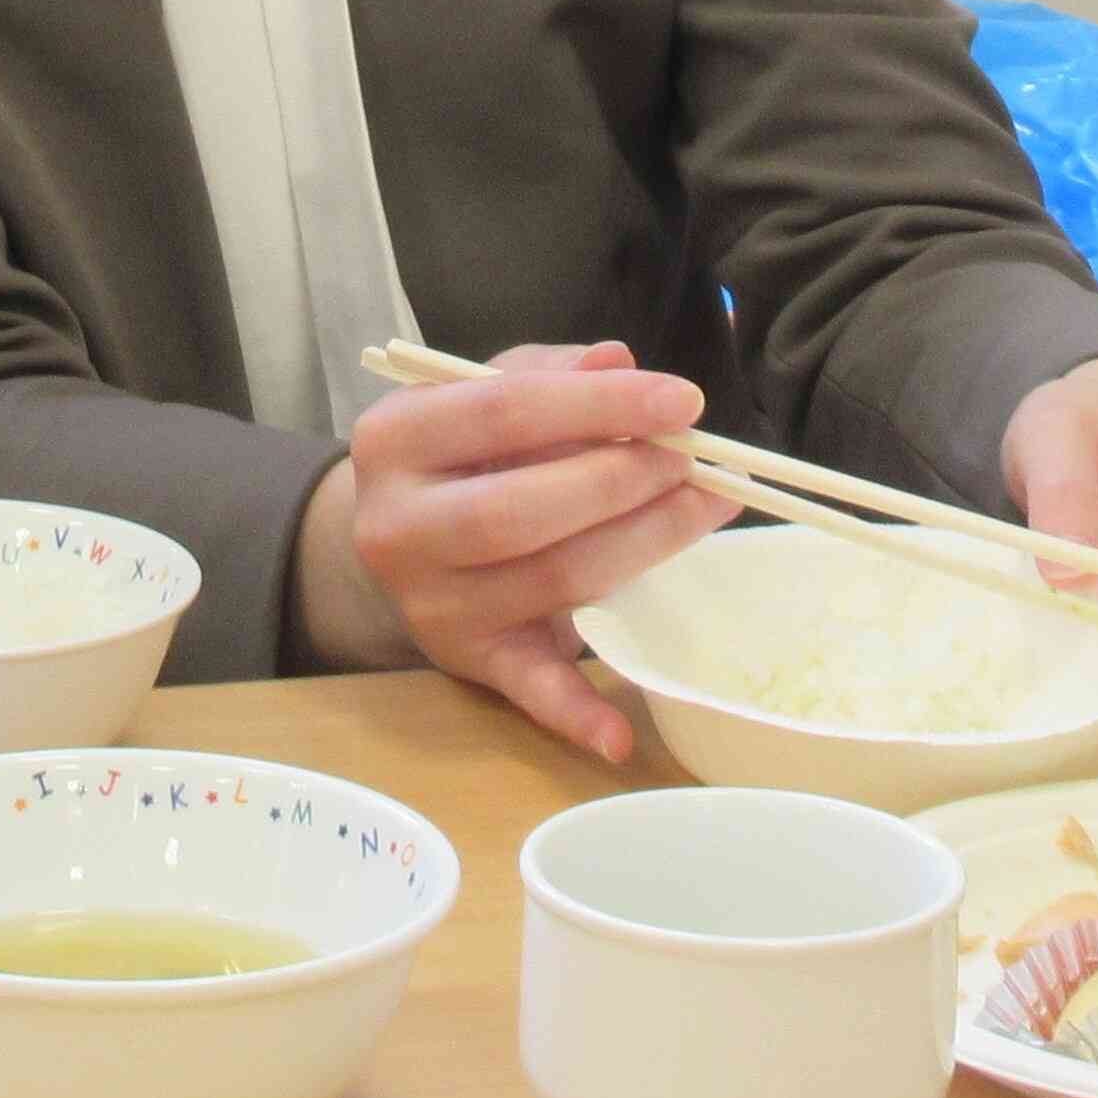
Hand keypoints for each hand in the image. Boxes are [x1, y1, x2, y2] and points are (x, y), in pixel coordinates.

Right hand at [341, 341, 738, 765]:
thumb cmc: (458, 455)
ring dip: (644, 544)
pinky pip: (528, 691)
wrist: (397, 539)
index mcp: (392, 441)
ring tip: (704, 506)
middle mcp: (397, 527)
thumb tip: (620, 363)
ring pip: (552, 581)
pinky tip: (623, 734)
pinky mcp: (469, 661)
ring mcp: (431, 603)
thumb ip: (550, 375)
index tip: (683, 400)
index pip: (504, 411)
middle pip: (522, 508)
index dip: (600, 405)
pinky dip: (577, 714)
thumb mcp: (483, 396)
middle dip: (624, 480)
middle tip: (694, 460)